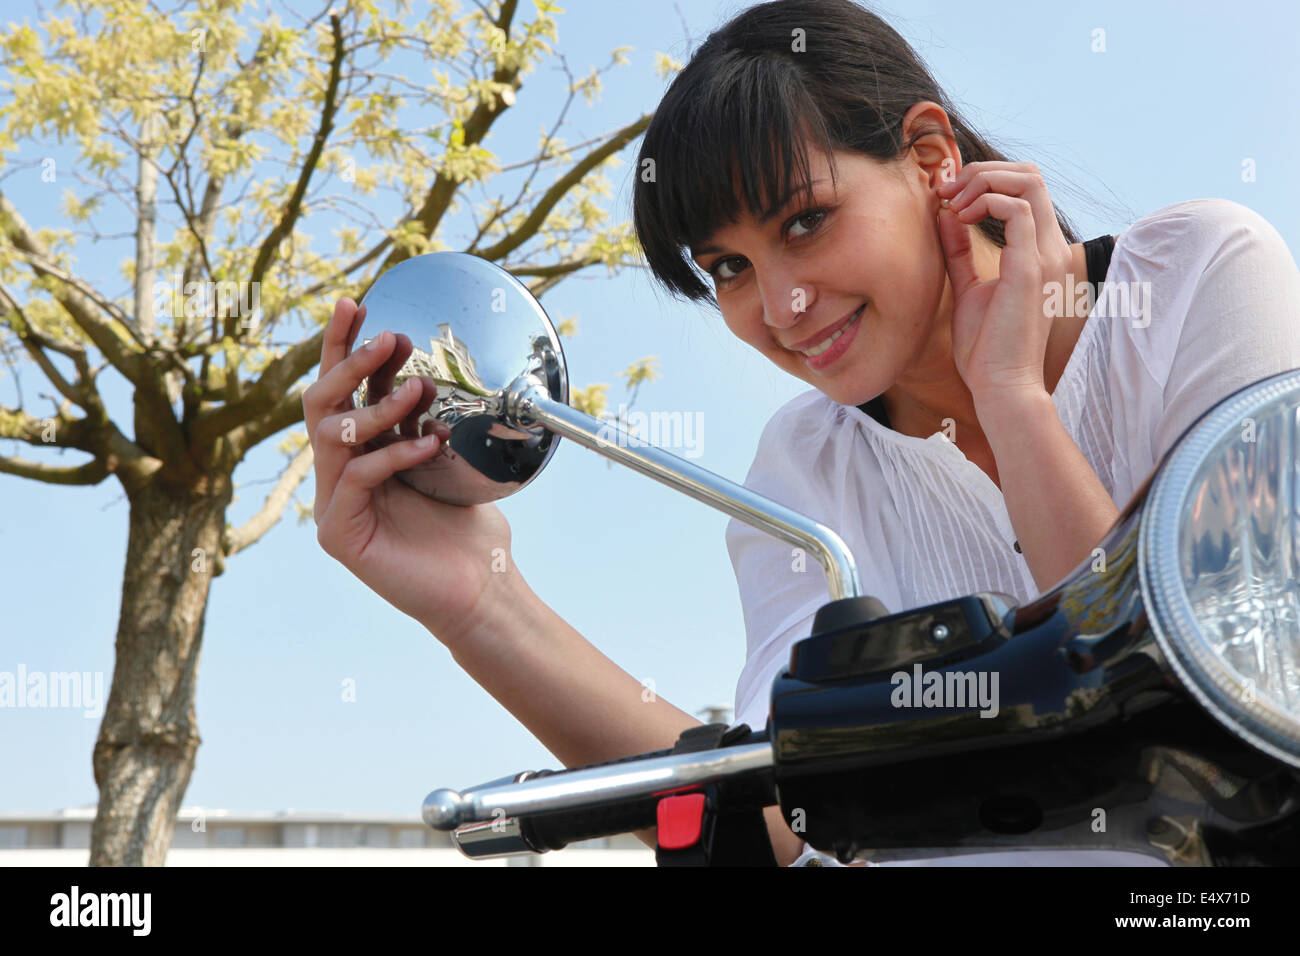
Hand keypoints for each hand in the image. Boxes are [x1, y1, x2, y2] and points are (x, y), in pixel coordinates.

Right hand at [303, 297, 514, 646]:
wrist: (482, 589)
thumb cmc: (469, 528)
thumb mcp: (444, 458)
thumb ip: (421, 420)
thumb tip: (420, 367)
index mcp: (360, 453)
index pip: (342, 390)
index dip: (342, 346)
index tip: (356, 303)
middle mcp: (338, 475)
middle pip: (321, 403)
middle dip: (350, 362)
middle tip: (388, 337)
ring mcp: (333, 505)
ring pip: (332, 434)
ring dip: (376, 404)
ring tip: (420, 388)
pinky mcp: (338, 534)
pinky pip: (355, 476)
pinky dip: (394, 453)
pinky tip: (429, 444)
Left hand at [935, 161, 1073, 401]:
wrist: (1000, 386)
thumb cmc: (986, 347)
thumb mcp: (967, 287)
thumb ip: (959, 251)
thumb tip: (946, 215)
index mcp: (1038, 252)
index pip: (1026, 188)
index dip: (986, 179)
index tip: (947, 197)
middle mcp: (1049, 248)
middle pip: (1031, 174)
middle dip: (983, 171)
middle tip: (947, 191)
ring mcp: (1044, 256)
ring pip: (1028, 182)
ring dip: (983, 182)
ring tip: (953, 204)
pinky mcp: (1030, 269)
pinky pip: (1017, 211)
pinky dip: (985, 203)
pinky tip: (959, 219)